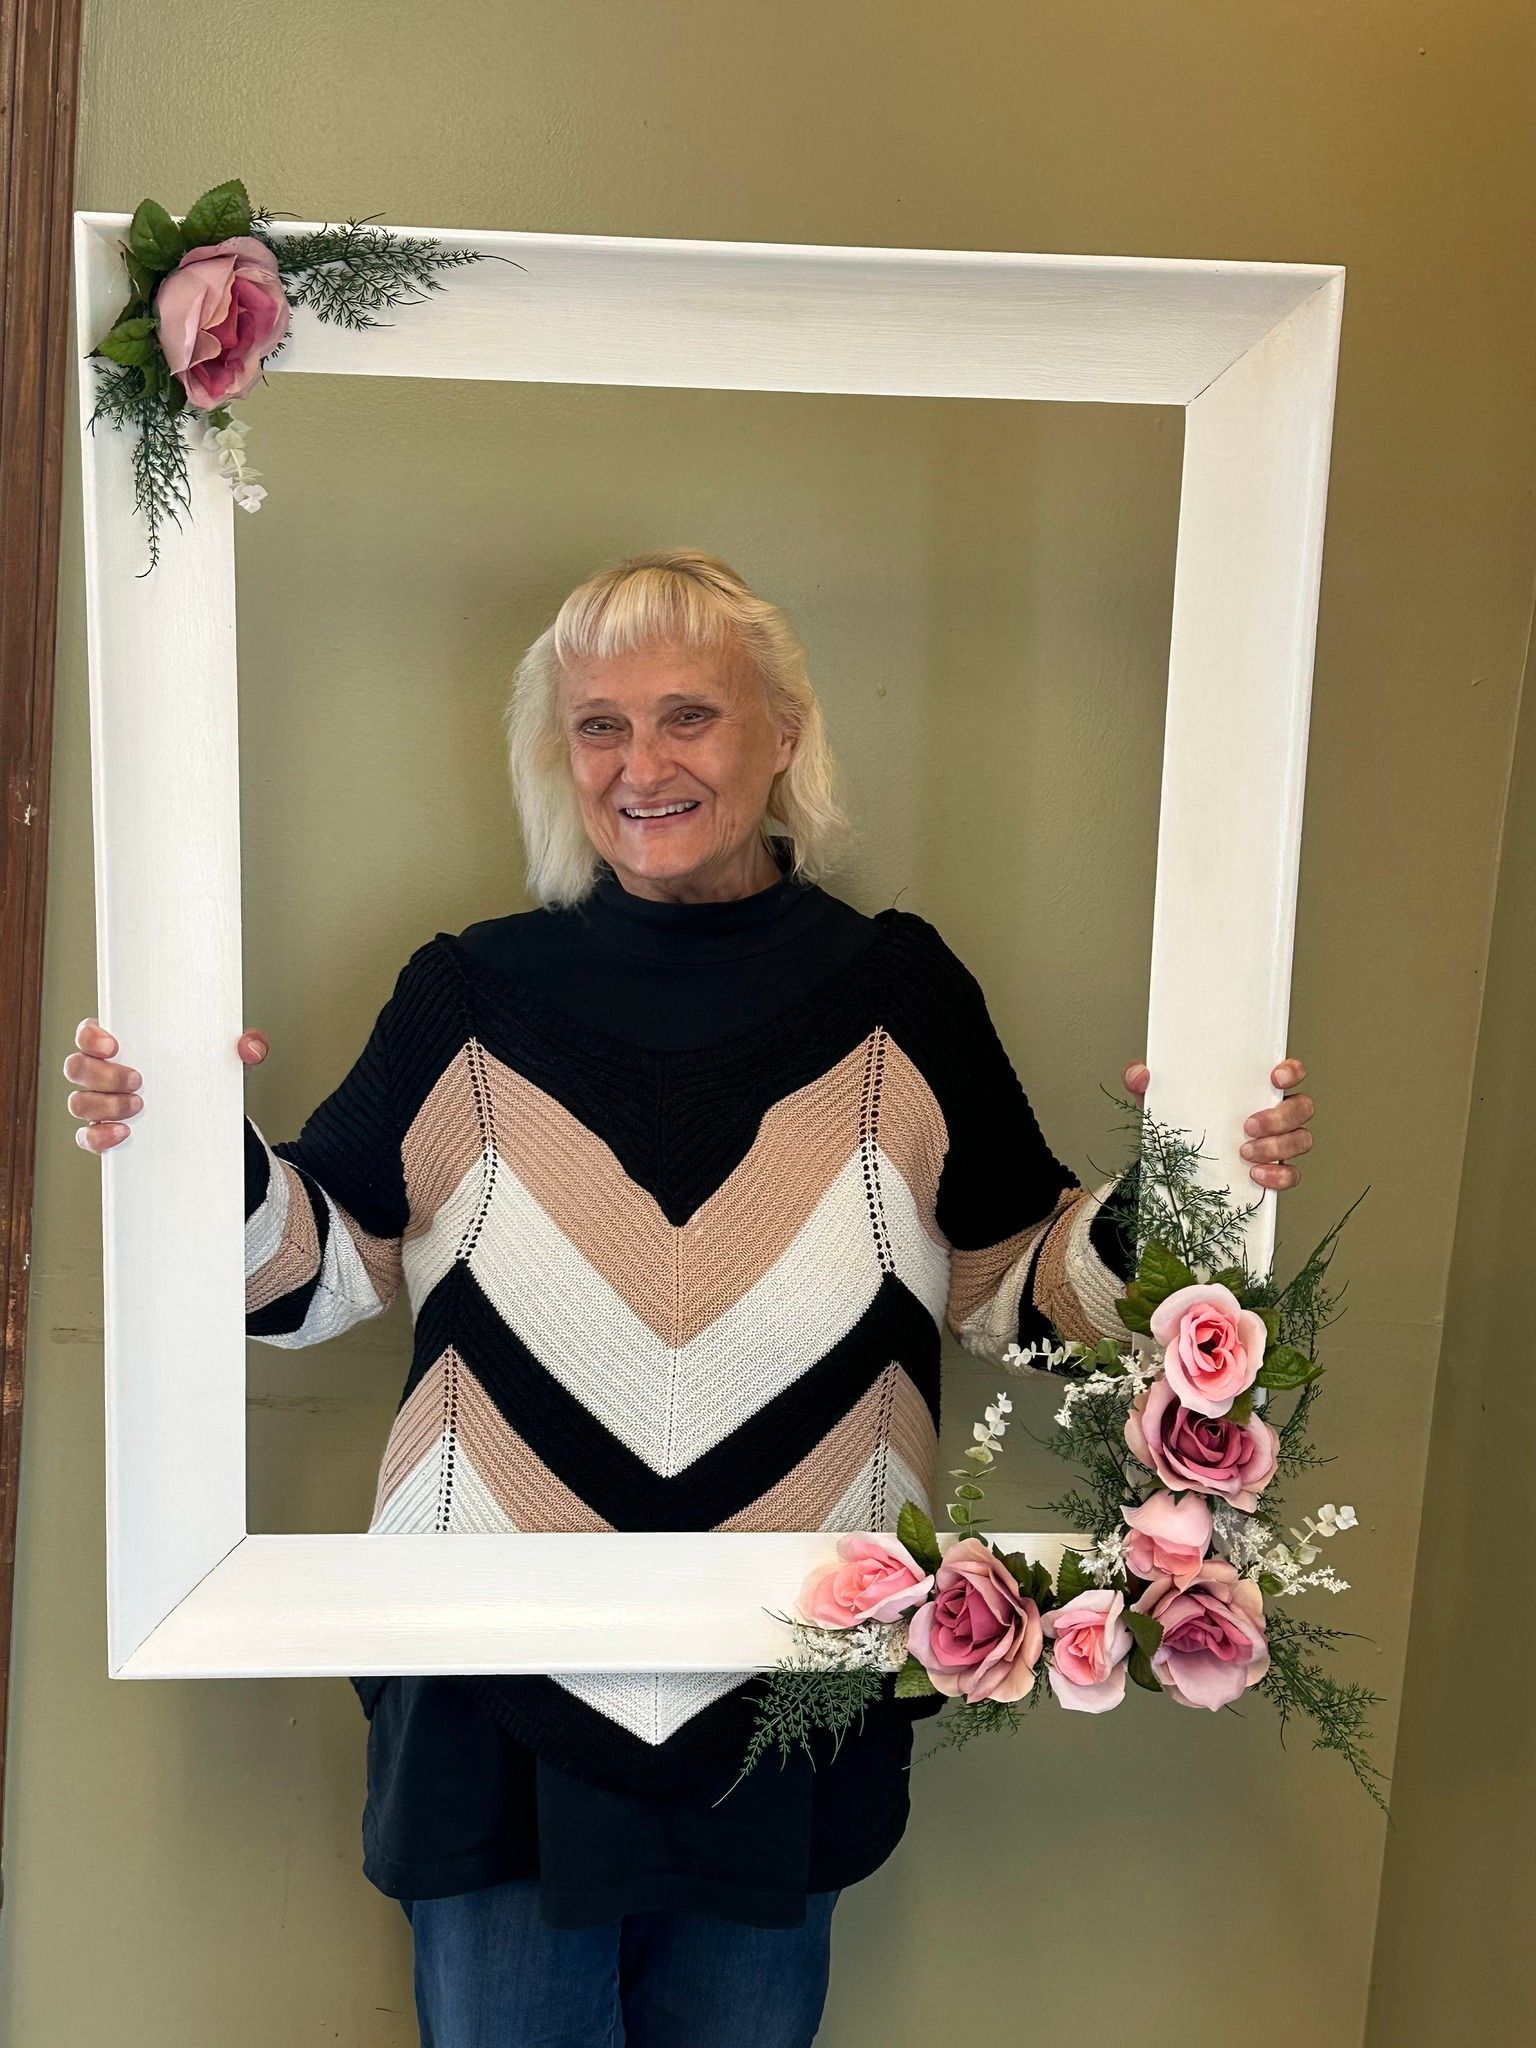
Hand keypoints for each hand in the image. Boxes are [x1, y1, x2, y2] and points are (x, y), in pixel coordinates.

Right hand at [65, 1018, 269, 1152]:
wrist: (209, 1118)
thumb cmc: (206, 1075)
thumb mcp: (229, 1057)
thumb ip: (247, 1044)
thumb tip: (250, 1047)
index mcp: (123, 1044)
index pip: (88, 1032)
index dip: (90, 1036)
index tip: (114, 1045)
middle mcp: (103, 1072)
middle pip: (76, 1067)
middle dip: (102, 1075)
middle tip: (139, 1080)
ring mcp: (100, 1104)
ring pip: (78, 1102)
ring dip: (103, 1105)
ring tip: (139, 1107)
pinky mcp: (105, 1132)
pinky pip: (86, 1137)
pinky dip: (99, 1137)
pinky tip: (124, 1134)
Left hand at [1122, 1058, 1314, 1191]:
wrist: (1172, 1161)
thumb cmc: (1177, 1118)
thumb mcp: (1158, 1099)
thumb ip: (1142, 1081)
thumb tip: (1139, 1073)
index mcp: (1255, 1087)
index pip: (1289, 1072)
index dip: (1292, 1070)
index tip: (1275, 1076)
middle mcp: (1274, 1112)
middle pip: (1301, 1107)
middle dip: (1279, 1117)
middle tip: (1247, 1127)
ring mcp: (1278, 1141)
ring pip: (1301, 1139)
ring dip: (1278, 1147)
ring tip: (1245, 1153)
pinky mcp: (1275, 1169)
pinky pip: (1291, 1174)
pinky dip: (1279, 1176)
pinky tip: (1256, 1176)